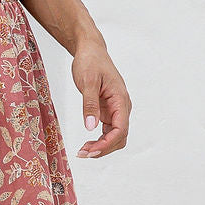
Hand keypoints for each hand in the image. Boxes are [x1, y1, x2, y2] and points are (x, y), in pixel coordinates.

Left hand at [71, 39, 130, 158]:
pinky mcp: (108, 110)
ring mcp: (116, 110)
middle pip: (120, 137)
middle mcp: (122, 107)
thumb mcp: (87, 82)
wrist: (90, 50)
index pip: (121, 129)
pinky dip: (99, 140)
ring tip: (83, 151)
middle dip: (104, 148)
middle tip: (83, 154)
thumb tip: (90, 127)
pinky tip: (87, 144)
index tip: (90, 151)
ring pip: (115, 136)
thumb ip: (90, 104)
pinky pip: (108, 131)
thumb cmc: (90, 62)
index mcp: (121, 100)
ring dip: (102, 147)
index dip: (107, 144)